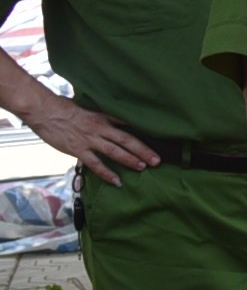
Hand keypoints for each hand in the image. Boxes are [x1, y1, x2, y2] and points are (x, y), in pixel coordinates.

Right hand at [22, 95, 156, 184]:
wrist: (45, 111)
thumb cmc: (64, 108)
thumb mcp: (88, 109)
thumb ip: (102, 117)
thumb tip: (114, 122)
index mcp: (103, 117)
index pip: (127, 123)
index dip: (143, 131)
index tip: (158, 138)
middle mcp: (100, 128)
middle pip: (126, 139)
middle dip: (143, 150)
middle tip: (157, 160)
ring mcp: (89, 140)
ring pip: (114, 151)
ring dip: (130, 160)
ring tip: (143, 167)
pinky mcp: (78, 149)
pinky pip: (95, 164)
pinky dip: (106, 173)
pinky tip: (116, 181)